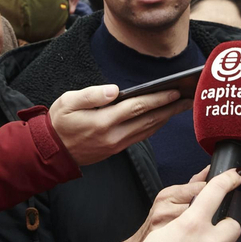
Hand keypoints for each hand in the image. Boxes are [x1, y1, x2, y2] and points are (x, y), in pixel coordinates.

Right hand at [48, 84, 190, 166]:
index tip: (176, 92)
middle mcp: (114, 136)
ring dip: (166, 118)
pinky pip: (141, 137)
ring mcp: (116, 145)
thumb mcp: (68, 101)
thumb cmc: (59, 122)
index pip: (138, 108)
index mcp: (103, 122)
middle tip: (190, 99)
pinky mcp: (116, 149)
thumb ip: (92, 94)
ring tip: (181, 106)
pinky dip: (154, 127)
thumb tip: (114, 90)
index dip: (159, 99)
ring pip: (148, 130)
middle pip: (149, 120)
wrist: (50, 151)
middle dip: (171, 108)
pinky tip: (162, 118)